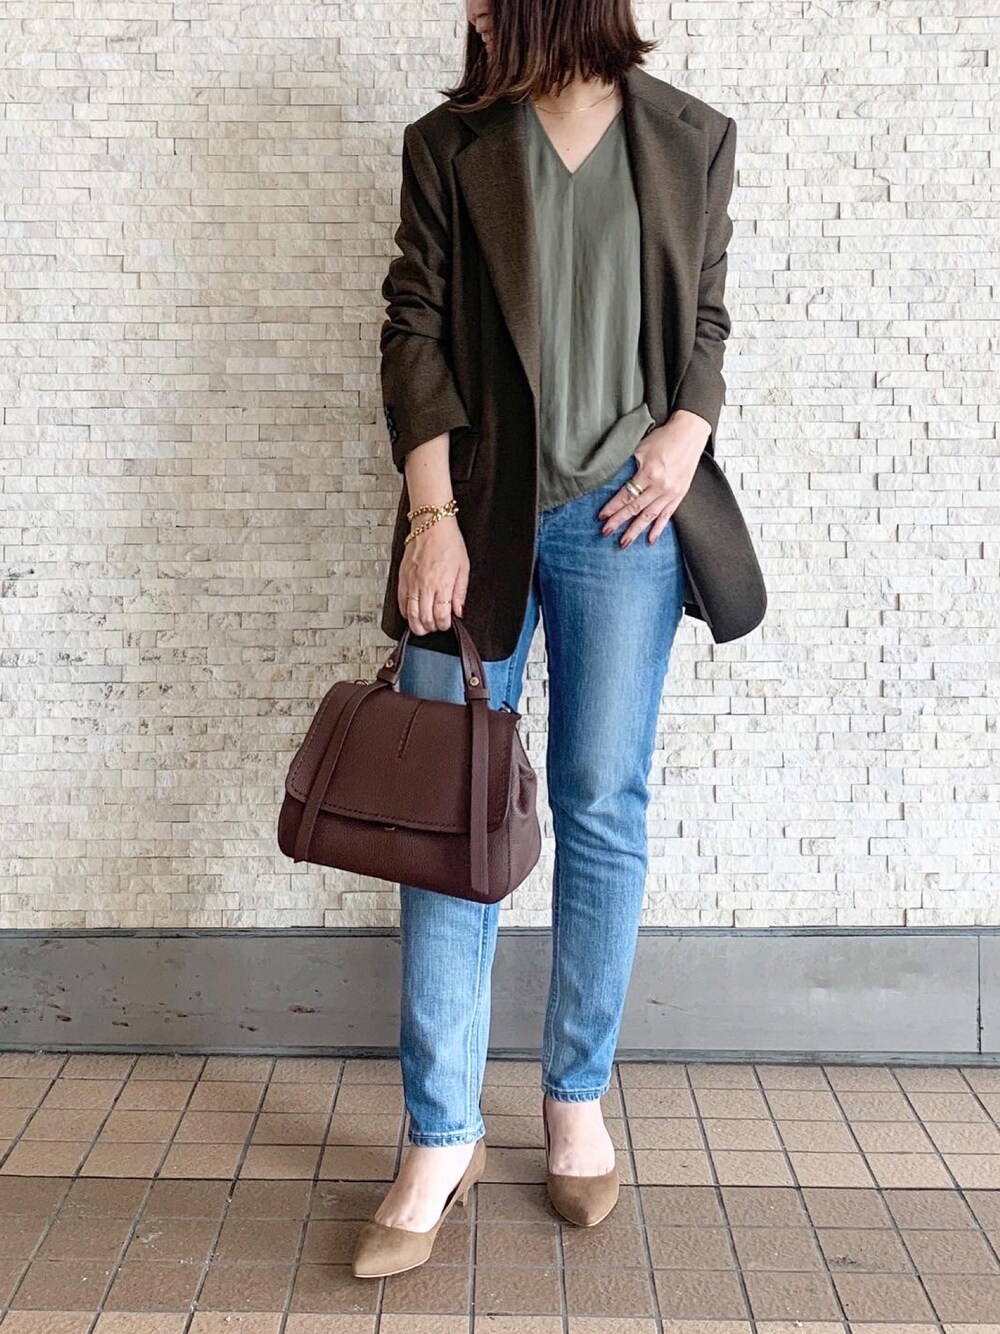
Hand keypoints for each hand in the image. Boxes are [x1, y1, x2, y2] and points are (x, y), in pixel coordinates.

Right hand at [398, 516, 469, 634]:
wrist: (430, 524)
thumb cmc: (448, 542)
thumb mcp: (463, 568)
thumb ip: (460, 593)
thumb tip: (459, 611)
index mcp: (442, 584)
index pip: (441, 616)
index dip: (444, 625)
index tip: (447, 623)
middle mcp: (425, 585)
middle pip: (424, 619)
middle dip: (432, 627)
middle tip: (437, 625)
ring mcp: (412, 582)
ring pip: (411, 614)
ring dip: (417, 625)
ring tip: (424, 625)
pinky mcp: (402, 578)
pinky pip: (401, 602)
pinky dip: (406, 612)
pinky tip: (412, 614)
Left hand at [597, 410, 710, 545]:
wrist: (690, 434)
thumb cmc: (663, 438)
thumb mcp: (641, 448)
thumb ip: (628, 465)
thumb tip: (612, 479)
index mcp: (649, 473)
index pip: (626, 495)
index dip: (613, 507)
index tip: (601, 517)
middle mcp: (660, 486)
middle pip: (635, 509)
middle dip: (619, 522)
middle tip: (606, 533)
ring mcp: (671, 492)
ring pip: (649, 516)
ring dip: (635, 531)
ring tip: (624, 543)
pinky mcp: (679, 495)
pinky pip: (667, 516)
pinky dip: (658, 529)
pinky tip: (649, 540)